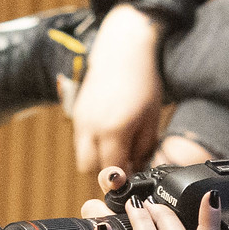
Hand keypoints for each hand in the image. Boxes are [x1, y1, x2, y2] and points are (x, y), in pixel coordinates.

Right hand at [72, 4, 165, 176]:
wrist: (122, 50)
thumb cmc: (143, 82)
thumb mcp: (151, 118)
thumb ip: (143, 148)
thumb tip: (136, 168)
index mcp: (113, 130)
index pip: (112, 171)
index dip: (123, 179)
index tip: (133, 178)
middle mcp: (92, 128)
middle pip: (90, 169)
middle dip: (106, 173)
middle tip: (124, 165)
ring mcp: (81, 120)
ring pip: (82, 157)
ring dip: (97, 160)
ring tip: (117, 150)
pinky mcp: (76, 113)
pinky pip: (80, 141)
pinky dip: (92, 146)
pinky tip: (109, 135)